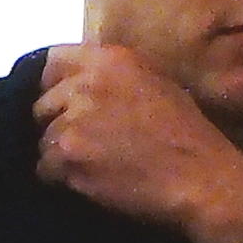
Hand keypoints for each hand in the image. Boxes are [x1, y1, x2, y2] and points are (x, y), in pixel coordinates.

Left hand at [34, 43, 242, 242]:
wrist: (201, 179)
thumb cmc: (186, 136)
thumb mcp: (155, 83)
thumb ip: (111, 78)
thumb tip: (76, 85)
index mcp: (110, 59)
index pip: (52, 62)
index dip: (53, 86)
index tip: (61, 104)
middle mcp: (87, 83)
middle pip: (42, 104)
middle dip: (55, 124)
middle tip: (84, 143)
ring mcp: (74, 120)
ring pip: (42, 139)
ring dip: (59, 155)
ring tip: (92, 166)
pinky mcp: (68, 156)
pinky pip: (45, 169)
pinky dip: (61, 179)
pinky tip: (89, 182)